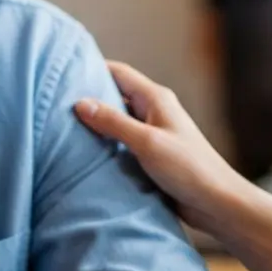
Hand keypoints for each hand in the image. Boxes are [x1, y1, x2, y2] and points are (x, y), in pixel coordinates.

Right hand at [75, 61, 246, 233]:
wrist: (216, 203)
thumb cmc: (188, 169)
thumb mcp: (147, 143)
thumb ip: (114, 123)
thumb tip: (80, 103)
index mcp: (156, 98)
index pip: (118, 72)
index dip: (91, 68)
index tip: (63, 70)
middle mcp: (154, 111)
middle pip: (115, 95)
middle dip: (89, 97)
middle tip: (55, 103)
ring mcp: (153, 133)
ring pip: (117, 121)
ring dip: (96, 124)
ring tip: (61, 128)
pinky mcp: (151, 155)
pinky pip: (122, 143)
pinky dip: (105, 145)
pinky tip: (84, 154)